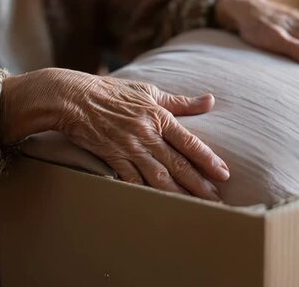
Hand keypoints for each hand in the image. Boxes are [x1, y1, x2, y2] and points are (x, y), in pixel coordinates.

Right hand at [0, 68, 228, 200]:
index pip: (189, 141)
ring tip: (194, 207)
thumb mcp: (149, 91)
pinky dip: (145, 193)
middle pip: (177, 164)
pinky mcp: (112, 158)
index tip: (224, 174)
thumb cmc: (113, 92)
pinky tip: (157, 206)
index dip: (208, 159)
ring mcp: (128, 148)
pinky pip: (131, 180)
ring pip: (157, 176)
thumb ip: (181, 102)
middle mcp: (146, 134)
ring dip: (177, 193)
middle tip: (216, 200)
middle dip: (198, 184)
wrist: (74, 97)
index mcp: (158, 116)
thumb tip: (210, 101)